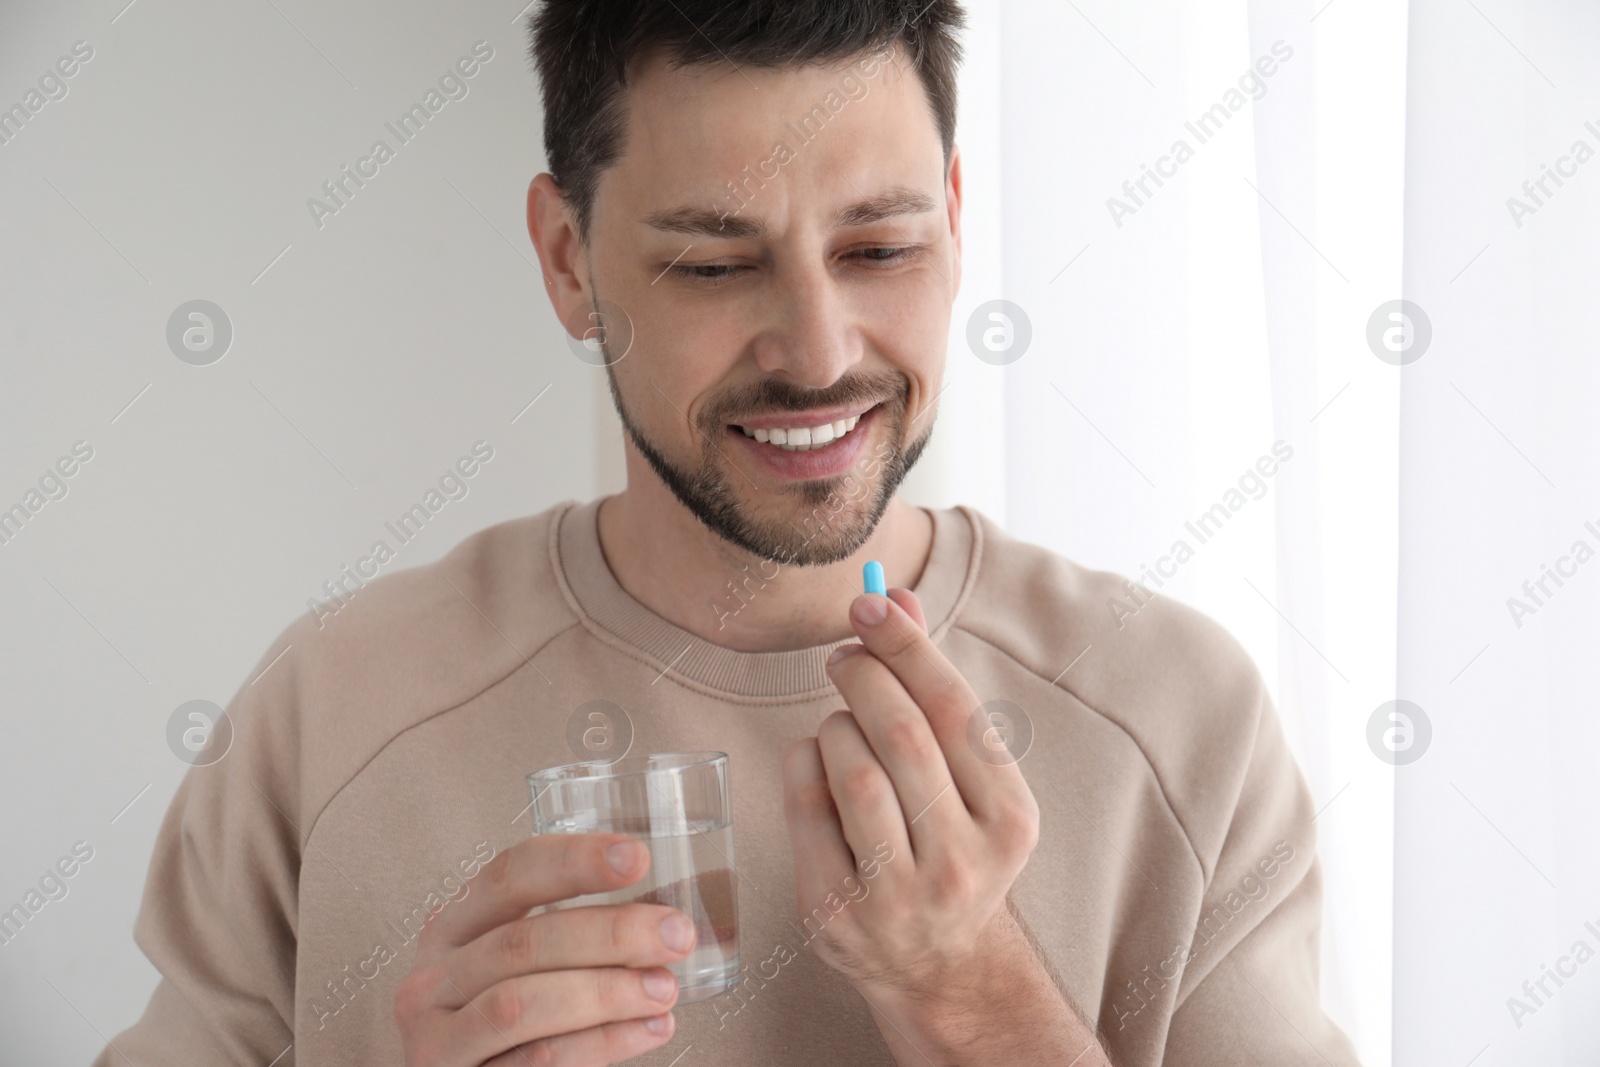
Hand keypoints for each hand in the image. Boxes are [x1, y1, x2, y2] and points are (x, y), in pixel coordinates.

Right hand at [394, 834, 695, 1065]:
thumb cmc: (505, 1022)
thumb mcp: (515, 966)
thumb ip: (569, 936)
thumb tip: (664, 917)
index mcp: (453, 927)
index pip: (509, 875)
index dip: (573, 861)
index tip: (636, 857)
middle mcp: (434, 978)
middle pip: (522, 942)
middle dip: (609, 933)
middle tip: (676, 934)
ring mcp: (438, 1038)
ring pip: (522, 1003)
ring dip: (607, 992)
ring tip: (665, 988)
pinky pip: (538, 1060)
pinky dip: (601, 1043)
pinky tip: (648, 1029)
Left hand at [782, 586, 1041, 1011]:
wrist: (939, 966)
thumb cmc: (950, 843)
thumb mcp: (966, 776)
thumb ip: (933, 686)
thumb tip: (895, 597)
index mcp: (1009, 820)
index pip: (955, 711)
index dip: (908, 647)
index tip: (871, 603)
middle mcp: (963, 863)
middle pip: (901, 735)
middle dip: (863, 676)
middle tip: (845, 656)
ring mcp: (898, 896)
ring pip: (851, 770)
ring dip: (836, 725)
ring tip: (843, 727)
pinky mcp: (836, 913)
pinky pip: (806, 808)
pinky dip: (803, 764)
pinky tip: (816, 763)